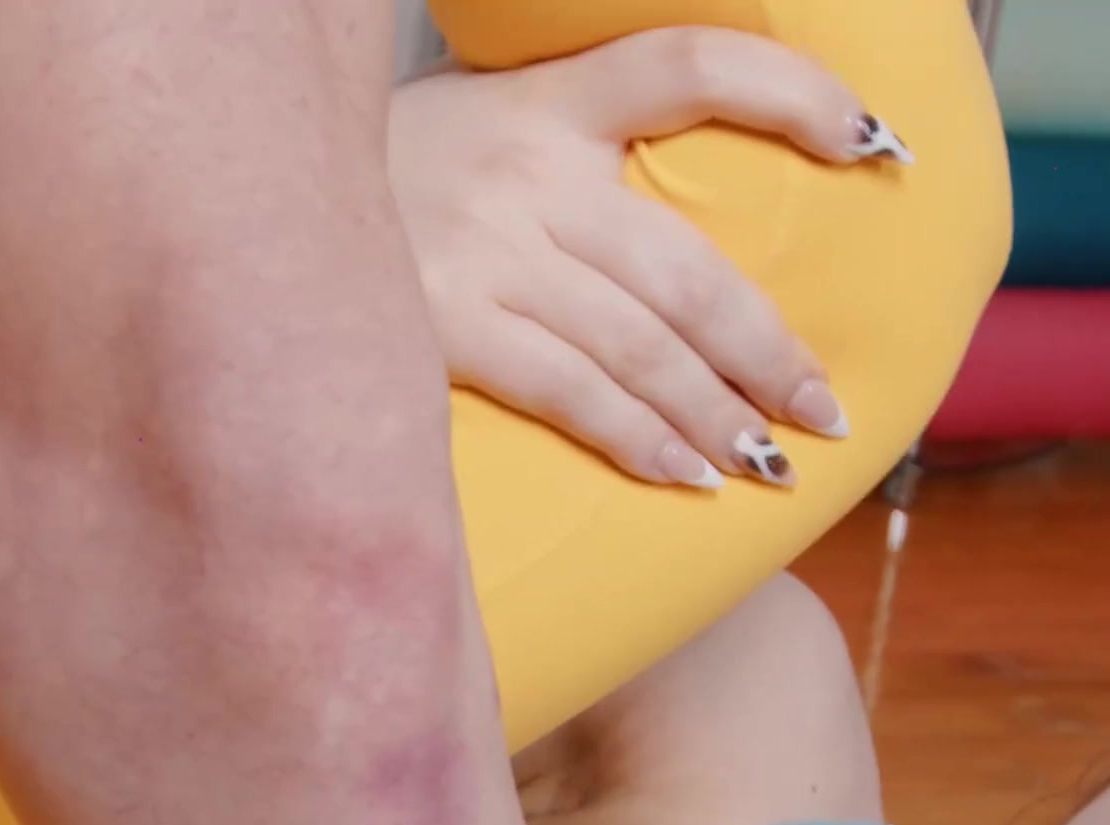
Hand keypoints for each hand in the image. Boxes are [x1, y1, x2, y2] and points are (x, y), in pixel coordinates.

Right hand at [389, 27, 902, 489]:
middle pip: (688, 268)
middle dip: (771, 351)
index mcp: (544, 98)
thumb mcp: (472, 122)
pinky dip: (638, 440)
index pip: (691, 63)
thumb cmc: (380, 183)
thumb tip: (681, 221)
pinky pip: (570, 393)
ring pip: (641, 346)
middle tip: (826, 409)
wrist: (234, 204)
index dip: (795, 93)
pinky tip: (685, 476)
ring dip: (718, 416)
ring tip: (769, 459)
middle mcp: (524, 170)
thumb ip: (566, 149)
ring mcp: (483, 252)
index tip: (875, 142)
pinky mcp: (440, 328)